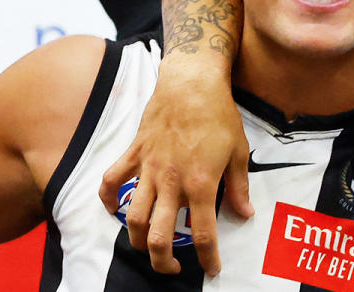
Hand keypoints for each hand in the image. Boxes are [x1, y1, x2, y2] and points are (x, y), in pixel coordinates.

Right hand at [98, 56, 253, 276]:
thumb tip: (245, 214)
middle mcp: (171, 183)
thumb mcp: (239, 153)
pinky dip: (108, 199)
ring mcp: (149, 170)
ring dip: (136, 240)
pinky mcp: (134, 154)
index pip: (204, 234)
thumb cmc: (219, 116)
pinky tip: (113, 210)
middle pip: (160, 236)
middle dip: (164, 261)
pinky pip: (112, 181)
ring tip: (146, 248)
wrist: (191, 84)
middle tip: (173, 268)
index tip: (212, 269)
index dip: (208, 258)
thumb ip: (239, 188)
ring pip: (134, 217)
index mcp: (201, 185)